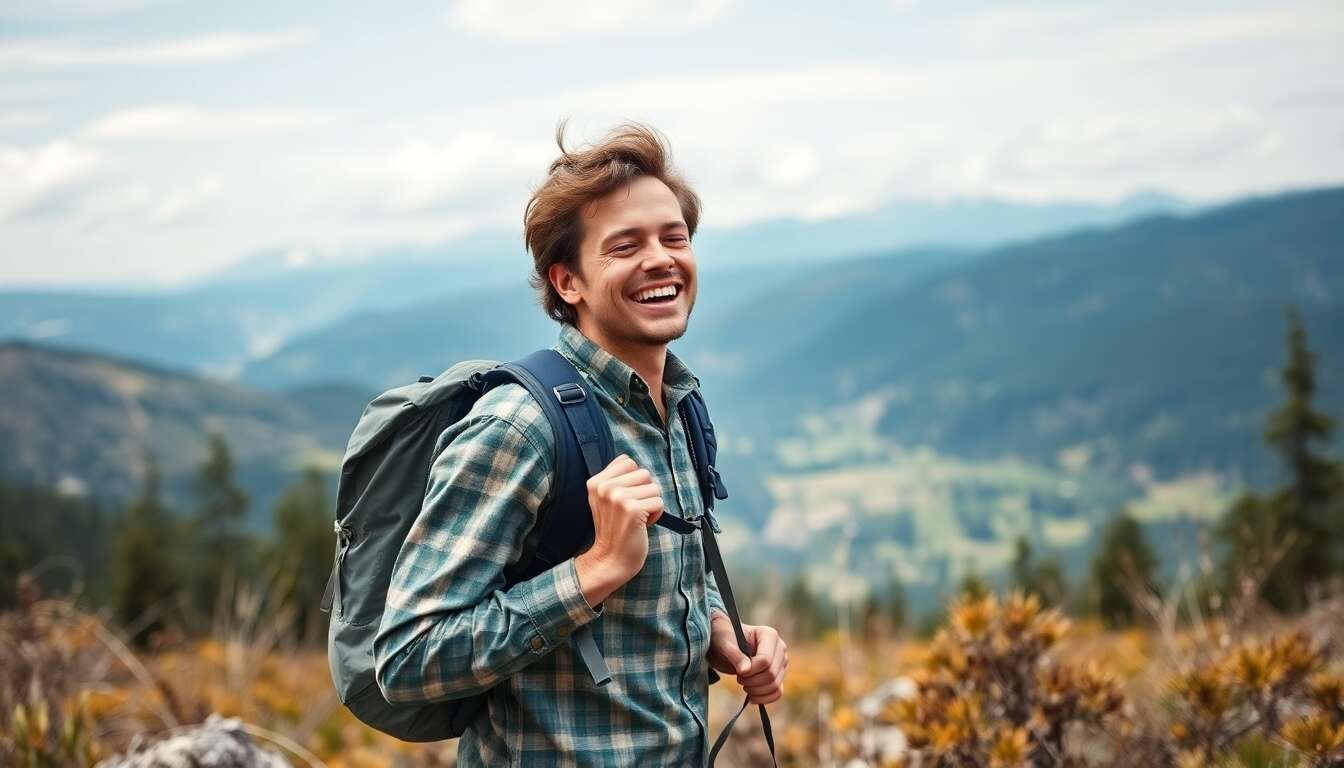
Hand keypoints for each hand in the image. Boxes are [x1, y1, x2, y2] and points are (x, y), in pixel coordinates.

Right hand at [574, 454, 663, 604]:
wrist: (610, 560)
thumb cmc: (613, 530)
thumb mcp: (603, 500)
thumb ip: (614, 480)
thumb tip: (632, 464)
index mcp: (596, 482)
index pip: (627, 461)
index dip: (634, 480)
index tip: (626, 498)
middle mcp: (605, 487)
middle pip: (644, 473)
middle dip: (645, 492)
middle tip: (632, 510)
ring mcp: (618, 497)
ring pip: (654, 487)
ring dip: (651, 503)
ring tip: (637, 517)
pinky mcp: (633, 509)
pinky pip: (659, 502)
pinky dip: (656, 515)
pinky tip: (643, 525)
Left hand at [707, 615, 786, 704]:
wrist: (725, 645)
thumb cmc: (724, 638)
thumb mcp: (724, 643)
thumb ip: (735, 655)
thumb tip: (746, 670)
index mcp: (769, 635)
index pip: (765, 660)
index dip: (751, 671)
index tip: (738, 671)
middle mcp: (779, 648)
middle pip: (771, 674)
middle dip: (753, 681)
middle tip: (739, 678)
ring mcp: (781, 662)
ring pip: (775, 685)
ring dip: (757, 691)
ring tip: (744, 685)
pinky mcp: (778, 675)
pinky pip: (778, 692)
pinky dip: (764, 698)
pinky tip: (751, 697)